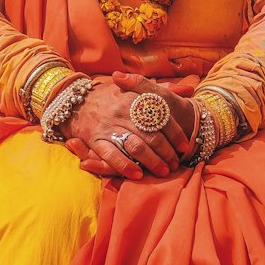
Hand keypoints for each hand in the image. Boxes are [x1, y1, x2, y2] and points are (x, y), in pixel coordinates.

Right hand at [62, 72, 194, 180]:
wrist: (76, 100)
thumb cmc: (111, 96)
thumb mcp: (135, 89)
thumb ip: (161, 90)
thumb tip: (188, 91)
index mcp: (135, 99)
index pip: (162, 118)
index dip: (176, 134)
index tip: (184, 146)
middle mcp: (123, 112)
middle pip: (152, 136)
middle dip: (167, 153)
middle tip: (175, 164)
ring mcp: (109, 126)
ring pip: (136, 146)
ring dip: (151, 162)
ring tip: (163, 172)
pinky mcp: (95, 138)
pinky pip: (111, 155)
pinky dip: (125, 166)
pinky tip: (137, 174)